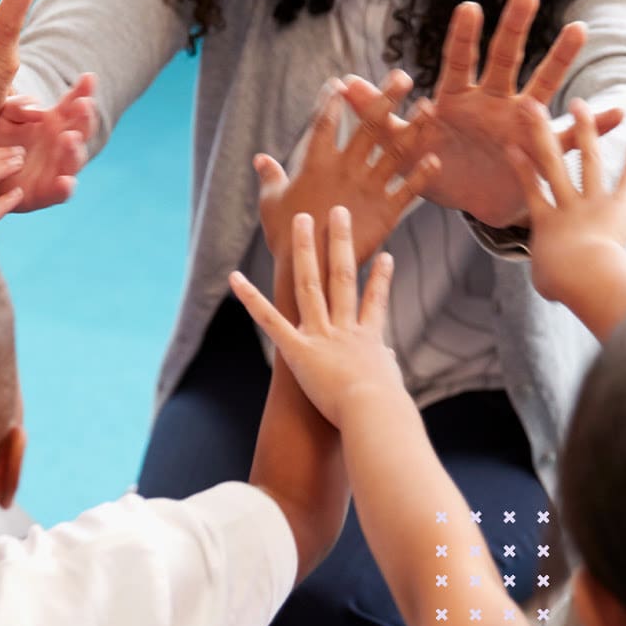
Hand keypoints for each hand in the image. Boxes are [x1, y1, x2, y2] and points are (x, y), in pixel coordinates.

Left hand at [0, 73, 95, 212]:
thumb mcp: (2, 114)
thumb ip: (18, 106)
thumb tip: (38, 110)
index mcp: (54, 122)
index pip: (74, 104)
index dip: (83, 90)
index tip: (88, 77)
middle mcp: (61, 144)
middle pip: (81, 130)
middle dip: (84, 118)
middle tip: (83, 104)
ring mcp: (57, 169)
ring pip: (75, 160)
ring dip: (75, 150)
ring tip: (70, 138)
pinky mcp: (45, 193)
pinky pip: (60, 193)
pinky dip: (65, 188)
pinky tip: (65, 181)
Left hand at [229, 207, 404, 430]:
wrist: (374, 414)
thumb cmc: (386, 410)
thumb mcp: (390, 386)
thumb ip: (385, 368)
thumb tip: (386, 362)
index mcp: (369, 340)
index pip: (374, 302)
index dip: (381, 278)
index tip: (386, 256)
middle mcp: (344, 329)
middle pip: (343, 276)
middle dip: (340, 242)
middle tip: (338, 211)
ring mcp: (321, 335)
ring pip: (311, 284)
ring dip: (306, 250)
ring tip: (303, 219)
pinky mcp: (297, 350)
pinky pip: (270, 320)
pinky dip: (251, 299)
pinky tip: (235, 278)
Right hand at [257, 77, 439, 262]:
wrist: (310, 270)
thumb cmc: (286, 236)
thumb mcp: (271, 203)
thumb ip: (270, 176)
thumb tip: (261, 158)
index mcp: (316, 164)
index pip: (325, 122)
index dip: (333, 100)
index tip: (342, 82)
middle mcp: (346, 170)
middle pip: (369, 126)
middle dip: (387, 99)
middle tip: (404, 76)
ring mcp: (368, 189)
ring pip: (395, 151)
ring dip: (414, 127)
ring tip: (429, 106)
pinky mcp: (385, 212)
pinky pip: (408, 189)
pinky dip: (423, 175)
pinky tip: (437, 158)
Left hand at [346, 0, 622, 227]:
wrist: (473, 202)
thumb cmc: (437, 168)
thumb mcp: (402, 148)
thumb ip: (376, 118)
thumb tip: (343, 85)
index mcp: (456, 99)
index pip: (458, 61)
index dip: (462, 37)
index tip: (469, 7)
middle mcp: (492, 102)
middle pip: (504, 59)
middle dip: (514, 28)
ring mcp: (521, 122)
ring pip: (543, 84)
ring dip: (561, 57)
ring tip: (580, 29)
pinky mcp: (542, 150)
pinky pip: (570, 137)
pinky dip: (596, 125)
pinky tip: (621, 113)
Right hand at [507, 100, 625, 308]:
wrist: (586, 277)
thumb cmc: (564, 283)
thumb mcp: (546, 280)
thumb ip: (547, 271)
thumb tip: (552, 279)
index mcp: (545, 222)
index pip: (529, 190)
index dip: (520, 168)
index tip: (510, 146)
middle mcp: (567, 205)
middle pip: (551, 164)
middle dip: (541, 133)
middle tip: (532, 107)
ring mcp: (593, 201)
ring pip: (587, 160)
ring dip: (584, 130)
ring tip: (580, 104)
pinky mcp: (620, 204)